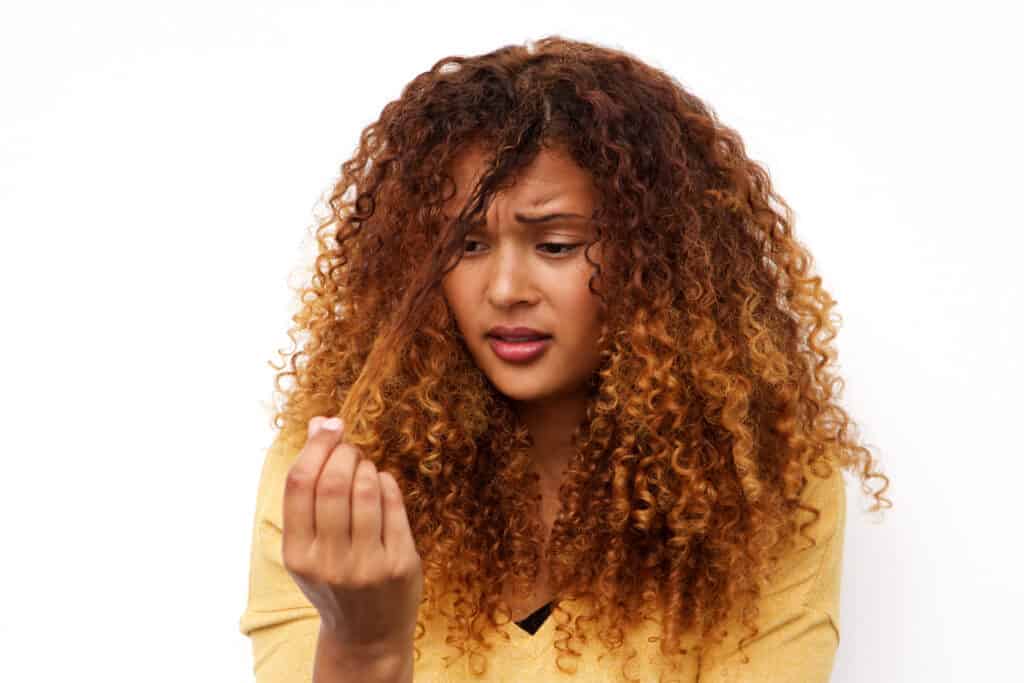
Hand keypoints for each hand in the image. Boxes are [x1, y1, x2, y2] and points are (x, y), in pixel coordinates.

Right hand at [282, 416, 422, 652]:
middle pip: (334, 483)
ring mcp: (367, 565)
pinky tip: (381, 485)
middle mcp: (330, 562)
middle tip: (350, 447)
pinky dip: (386, 483)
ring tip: (364, 468)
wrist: (367, 634)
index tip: (329, 426)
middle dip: (344, 452)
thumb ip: (309, 488)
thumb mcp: (310, 542)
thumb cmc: (334, 577)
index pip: (300, 484)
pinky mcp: (400, 564)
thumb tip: (318, 422)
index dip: (315, 446)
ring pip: (366, 489)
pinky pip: (394, 504)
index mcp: (298, 555)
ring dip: (366, 466)